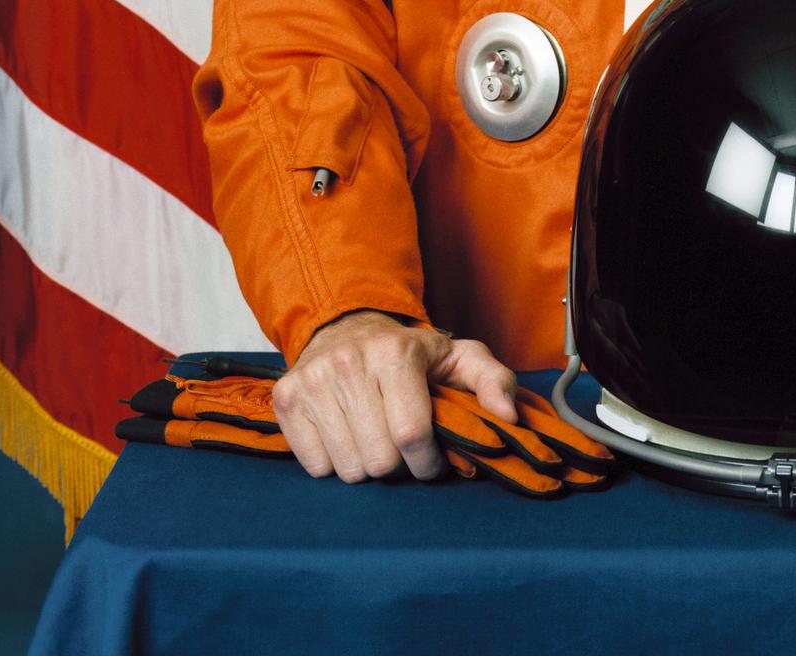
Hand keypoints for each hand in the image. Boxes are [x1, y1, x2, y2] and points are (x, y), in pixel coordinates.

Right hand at [271, 310, 518, 482]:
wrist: (348, 328)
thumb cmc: (411, 353)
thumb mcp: (459, 357)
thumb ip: (494, 380)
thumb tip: (508, 416)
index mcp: (395, 352)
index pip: (412, 434)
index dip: (428, 462)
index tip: (433, 460)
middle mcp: (349, 362)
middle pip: (379, 458)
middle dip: (399, 466)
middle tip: (403, 448)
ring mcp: (312, 380)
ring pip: (347, 468)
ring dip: (367, 466)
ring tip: (376, 439)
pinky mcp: (287, 399)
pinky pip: (314, 466)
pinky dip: (335, 463)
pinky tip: (347, 436)